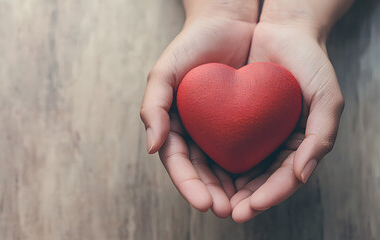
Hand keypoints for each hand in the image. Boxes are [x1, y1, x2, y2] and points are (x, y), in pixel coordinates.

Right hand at [140, 1, 257, 217]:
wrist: (228, 22)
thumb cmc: (192, 46)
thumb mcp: (164, 71)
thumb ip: (153, 106)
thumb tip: (152, 147)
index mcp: (174, 126)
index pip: (179, 163)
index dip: (189, 185)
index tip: (204, 203)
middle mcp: (197, 133)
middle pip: (203, 173)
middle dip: (213, 194)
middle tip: (227, 210)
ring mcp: (220, 130)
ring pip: (226, 168)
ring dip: (235, 190)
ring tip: (245, 206)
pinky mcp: (246, 123)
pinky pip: (250, 150)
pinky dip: (254, 169)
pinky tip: (262, 182)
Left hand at [230, 2, 350, 221]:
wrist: (282, 30)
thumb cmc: (309, 63)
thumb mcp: (327, 97)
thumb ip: (321, 137)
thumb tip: (302, 175)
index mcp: (299, 144)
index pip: (284, 179)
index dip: (269, 195)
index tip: (251, 207)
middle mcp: (275, 143)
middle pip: (259, 180)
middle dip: (243, 199)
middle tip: (226, 211)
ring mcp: (255, 133)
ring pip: (238, 168)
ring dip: (225, 187)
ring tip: (211, 201)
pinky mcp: (234, 120)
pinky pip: (223, 144)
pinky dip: (214, 161)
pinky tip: (202, 172)